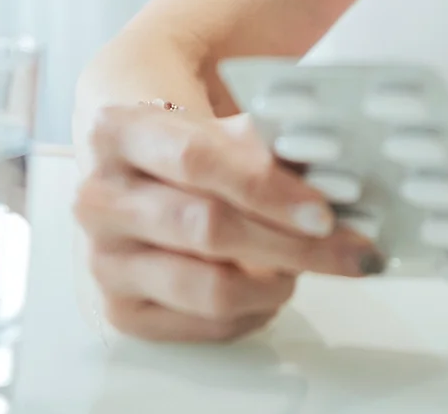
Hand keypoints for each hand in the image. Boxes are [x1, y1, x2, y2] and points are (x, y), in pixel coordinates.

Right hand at [75, 104, 383, 341]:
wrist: (136, 168)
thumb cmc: (188, 144)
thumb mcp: (221, 122)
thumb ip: (270, 143)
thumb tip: (334, 173)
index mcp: (116, 133)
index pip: (198, 160)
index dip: (267, 188)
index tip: (324, 211)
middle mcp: (99, 200)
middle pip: (206, 230)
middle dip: (291, 243)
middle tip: (348, 248)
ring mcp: (105, 261)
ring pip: (209, 288)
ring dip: (275, 282)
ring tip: (306, 264)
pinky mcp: (121, 311)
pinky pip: (205, 325)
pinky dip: (254, 311)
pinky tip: (272, 286)